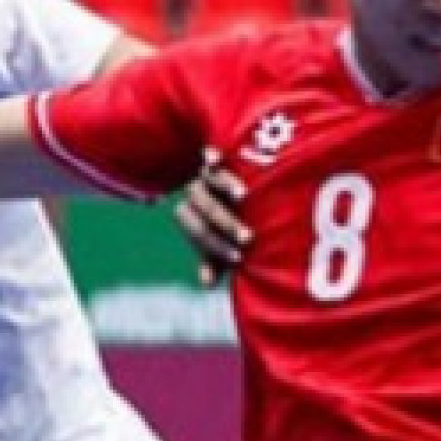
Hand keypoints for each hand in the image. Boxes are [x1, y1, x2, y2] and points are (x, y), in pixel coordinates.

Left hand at [172, 150, 249, 283]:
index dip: (214, 246)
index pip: (197, 231)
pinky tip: (217, 159)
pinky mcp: (216, 159)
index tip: (239, 258)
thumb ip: (215, 260)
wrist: (231, 192)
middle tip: (248, 238)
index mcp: (192, 218)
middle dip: (225, 224)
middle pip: (204, 208)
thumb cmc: (231, 226)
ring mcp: (205, 175)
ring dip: (223, 188)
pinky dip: (212, 157)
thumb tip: (207, 284)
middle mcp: (195, 195)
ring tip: (243, 196)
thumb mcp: (223, 244)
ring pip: (208, 181)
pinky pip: (211, 156)